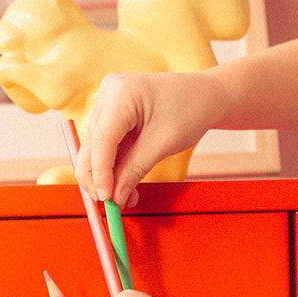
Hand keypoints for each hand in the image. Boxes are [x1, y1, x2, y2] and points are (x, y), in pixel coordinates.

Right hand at [77, 70, 223, 206]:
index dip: (100, 173)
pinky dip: (113, 165)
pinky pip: (105, 143)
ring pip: (95, 147)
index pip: (101, 140)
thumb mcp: (163, 144)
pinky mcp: (111, 110)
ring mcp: (108, 100)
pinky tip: (124, 183)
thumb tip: (114, 197)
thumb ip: (134, 170)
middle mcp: (109, 92)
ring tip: (124, 197)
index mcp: (122, 93)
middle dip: (98, 177)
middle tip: (111, 204)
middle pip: (91, 144)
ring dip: (106, 175)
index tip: (106, 198)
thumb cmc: (191, 110)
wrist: (206, 95)